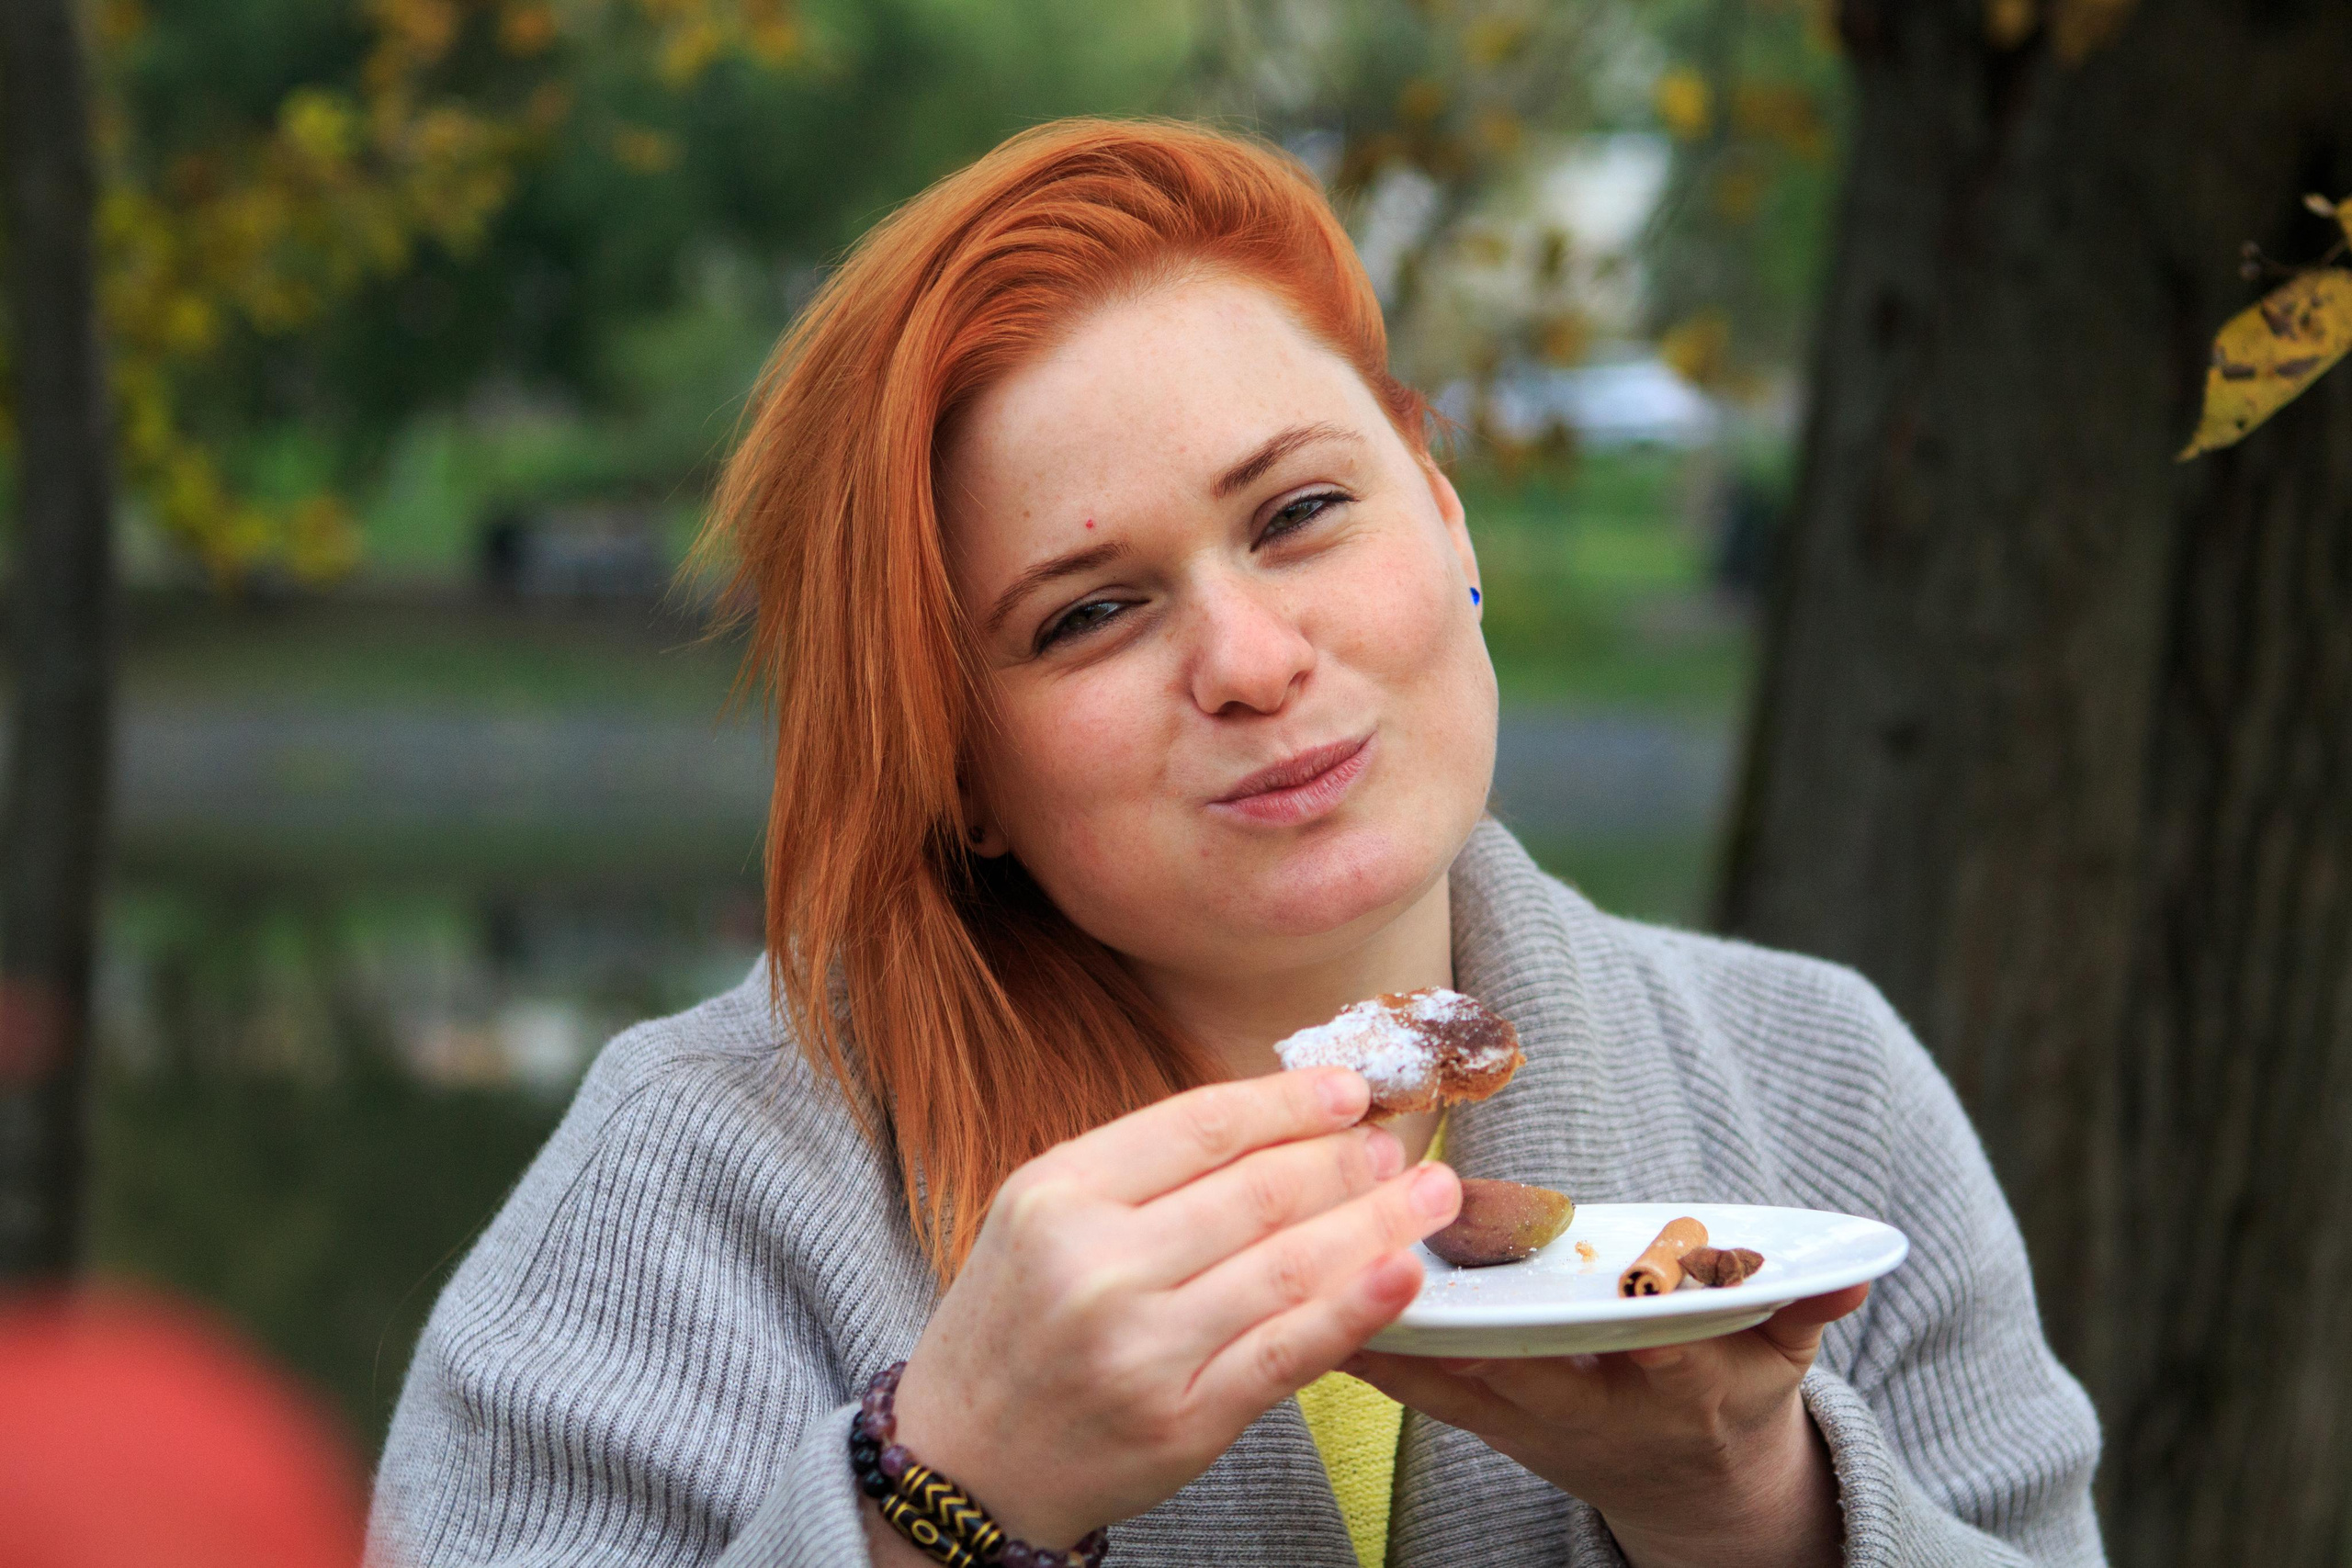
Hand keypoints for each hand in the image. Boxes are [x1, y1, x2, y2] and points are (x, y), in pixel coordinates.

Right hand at [886, 1069, 1462, 1550]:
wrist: (963, 1459)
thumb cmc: (1014, 1325)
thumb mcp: (1042, 1217)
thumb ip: (1142, 1171)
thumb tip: (1277, 1123)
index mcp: (1058, 1194)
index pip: (1201, 1124)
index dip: (1291, 1101)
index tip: (1352, 1088)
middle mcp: (1096, 1266)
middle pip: (1256, 1192)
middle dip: (1347, 1160)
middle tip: (1399, 1142)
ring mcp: (1142, 1348)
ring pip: (1288, 1267)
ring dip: (1375, 1222)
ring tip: (1427, 1194)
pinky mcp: (1183, 1419)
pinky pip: (1290, 1352)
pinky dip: (1358, 1308)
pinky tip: (1405, 1275)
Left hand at [1346, 1284, 1870, 1567]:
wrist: (1683, 1485)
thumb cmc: (1732, 1397)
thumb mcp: (1782, 1364)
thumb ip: (1805, 1312)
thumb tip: (1852, 1272)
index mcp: (1675, 1393)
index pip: (1661, 1358)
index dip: (1644, 1325)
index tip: (1622, 1289)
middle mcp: (1591, 1413)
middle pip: (1533, 1363)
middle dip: (1484, 1314)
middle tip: (1428, 1243)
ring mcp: (1527, 1422)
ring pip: (1456, 1376)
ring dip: (1401, 1324)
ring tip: (1334, 1264)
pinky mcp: (1480, 1421)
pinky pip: (1417, 1386)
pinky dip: (1369, 1347)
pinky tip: (1309, 1302)